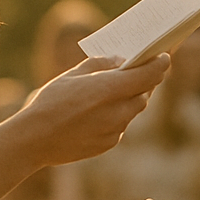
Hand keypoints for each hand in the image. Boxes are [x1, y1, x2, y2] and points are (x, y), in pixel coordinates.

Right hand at [14, 55, 169, 168]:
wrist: (34, 139)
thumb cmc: (50, 102)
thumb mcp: (73, 75)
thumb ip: (101, 65)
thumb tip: (121, 62)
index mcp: (111, 88)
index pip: (151, 74)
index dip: (160, 63)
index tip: (164, 56)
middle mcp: (119, 110)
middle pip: (145, 93)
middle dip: (145, 81)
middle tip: (143, 70)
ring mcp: (115, 129)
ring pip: (133, 110)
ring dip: (130, 98)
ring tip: (119, 89)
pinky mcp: (108, 144)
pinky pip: (120, 125)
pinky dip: (116, 115)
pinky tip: (100, 111)